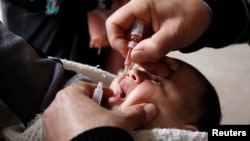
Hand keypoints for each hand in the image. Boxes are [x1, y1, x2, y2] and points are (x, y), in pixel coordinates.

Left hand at [42, 81, 156, 140]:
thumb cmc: (102, 135)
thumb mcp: (122, 122)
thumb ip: (135, 112)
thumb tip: (150, 109)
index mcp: (71, 96)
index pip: (86, 86)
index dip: (101, 91)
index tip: (111, 98)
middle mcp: (55, 108)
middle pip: (76, 101)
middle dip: (91, 105)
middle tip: (105, 113)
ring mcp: (50, 126)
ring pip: (68, 116)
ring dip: (81, 119)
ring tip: (96, 128)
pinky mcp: (49, 140)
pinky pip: (62, 131)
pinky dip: (73, 132)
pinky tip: (86, 138)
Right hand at [106, 0, 211, 62]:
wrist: (206, 14)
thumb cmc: (192, 14)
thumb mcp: (174, 33)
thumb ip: (154, 47)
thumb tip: (134, 57)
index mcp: (139, 7)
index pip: (114, 25)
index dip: (118, 42)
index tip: (132, 55)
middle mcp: (138, 16)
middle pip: (124, 40)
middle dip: (139, 57)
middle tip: (155, 67)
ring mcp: (145, 26)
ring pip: (136, 48)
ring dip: (149, 61)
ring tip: (165, 68)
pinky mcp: (151, 34)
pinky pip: (146, 49)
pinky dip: (155, 59)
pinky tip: (166, 64)